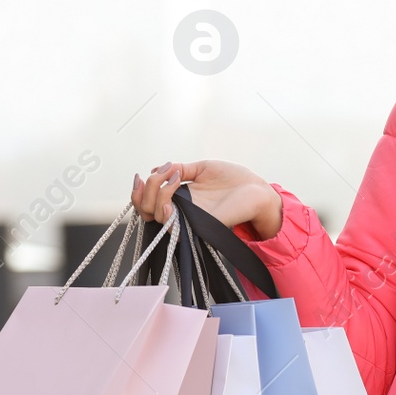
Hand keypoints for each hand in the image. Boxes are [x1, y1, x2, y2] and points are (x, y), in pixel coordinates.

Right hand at [131, 160, 282, 238]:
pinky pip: (172, 225)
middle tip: (164, 173)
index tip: (142, 175)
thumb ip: (180, 169)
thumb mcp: (202, 168)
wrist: (258, 190)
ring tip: (175, 177)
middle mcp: (182, 210)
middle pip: (145, 209)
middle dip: (146, 188)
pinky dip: (166, 207)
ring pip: (155, 215)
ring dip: (157, 192)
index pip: (147, 202)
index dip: (137, 191)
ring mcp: (189, 219)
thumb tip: (156, 169)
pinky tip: (175, 192)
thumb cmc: (234, 180)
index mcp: (181, 198)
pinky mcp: (199, 226)